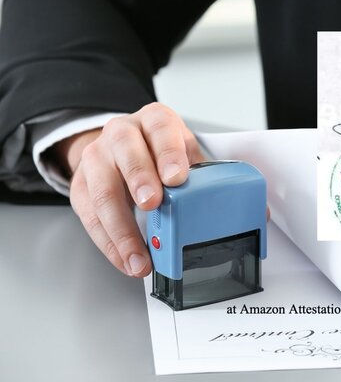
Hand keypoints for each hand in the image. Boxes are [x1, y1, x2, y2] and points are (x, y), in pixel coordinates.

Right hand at [54, 102, 204, 276]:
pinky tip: (126, 259)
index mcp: (153, 121)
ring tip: (140, 256)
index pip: (160, 128)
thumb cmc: (160, 152)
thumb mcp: (185, 151)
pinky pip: (90, 216)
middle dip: (139, 179)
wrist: (122, 148)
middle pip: (125, 151)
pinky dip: (110, 243)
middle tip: (152, 205)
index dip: (169, 153)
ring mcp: (97, 158)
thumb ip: (199, 171)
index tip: (177, 178)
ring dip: (121, 228)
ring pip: (102, 190)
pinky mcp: (80, 186)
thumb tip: (219, 204)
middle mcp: (121, 134)